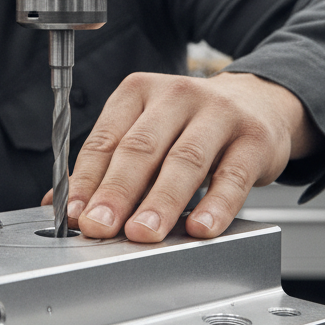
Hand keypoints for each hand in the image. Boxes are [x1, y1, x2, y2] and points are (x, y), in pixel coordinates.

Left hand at [45, 71, 321, 242]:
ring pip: (184, 161)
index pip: (105, 138)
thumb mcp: (148, 132)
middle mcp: (176, 95)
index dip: (87, 179)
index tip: (75, 214)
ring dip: (160, 202)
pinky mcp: (254, 138)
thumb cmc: (191, 125)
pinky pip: (232, 175)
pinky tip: (200, 228)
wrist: (260, 103)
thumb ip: (109, 166)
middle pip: (141, 148)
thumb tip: (64, 207)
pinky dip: (215, 206)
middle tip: (101, 227)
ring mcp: (218, 113)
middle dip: (117, 192)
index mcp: (138, 92)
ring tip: (143, 233)